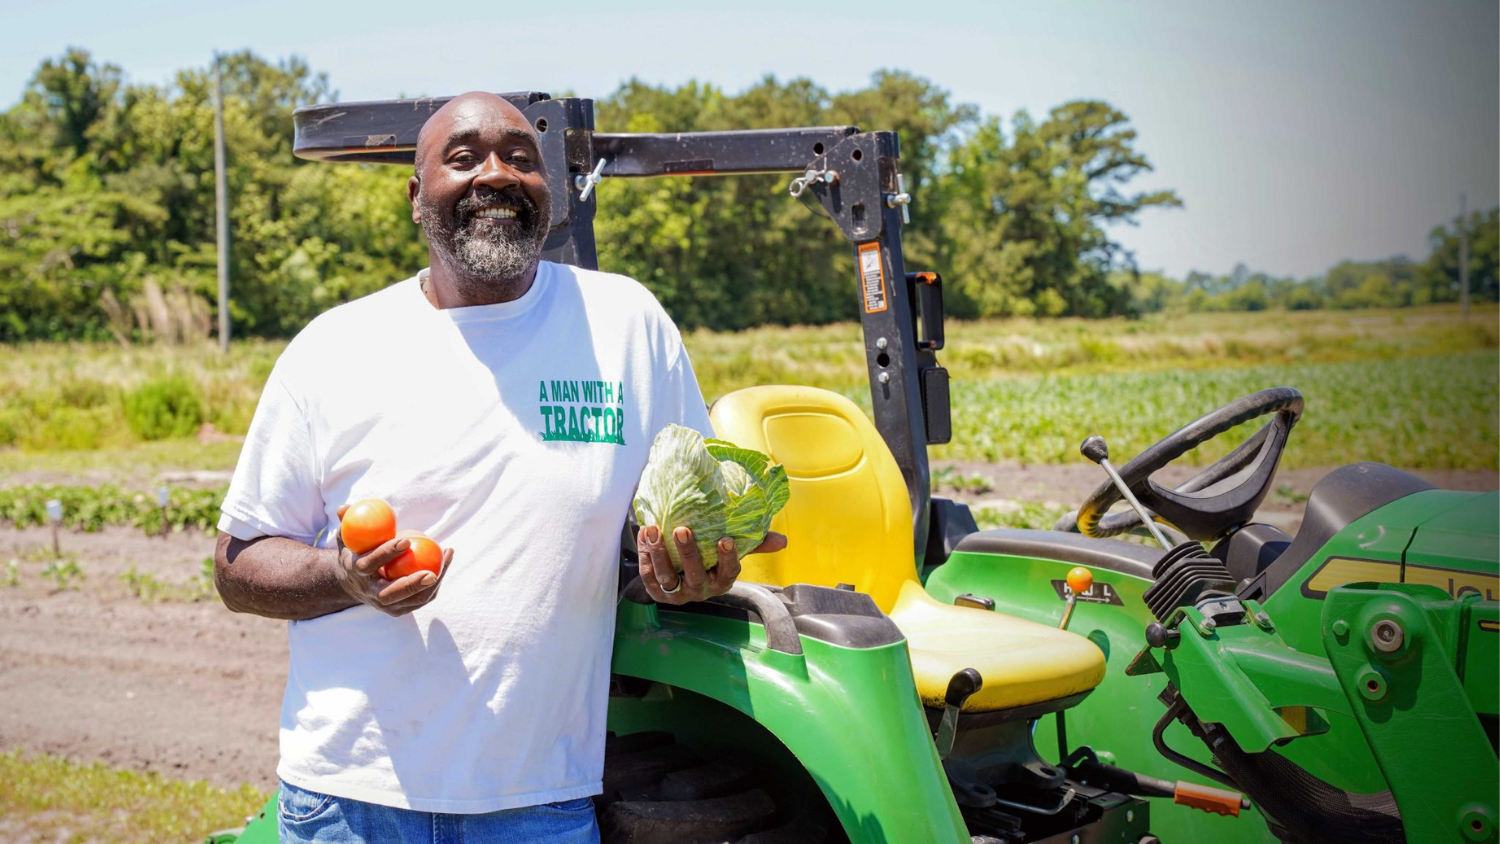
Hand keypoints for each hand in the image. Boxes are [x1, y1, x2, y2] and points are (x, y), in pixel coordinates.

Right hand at [334, 506, 452, 616]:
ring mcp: (386, 605)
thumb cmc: (355, 553)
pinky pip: (422, 598)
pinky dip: (437, 583)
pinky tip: (447, 560)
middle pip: (390, 594)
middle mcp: (370, 593)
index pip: (370, 565)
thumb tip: (345, 507)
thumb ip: (347, 523)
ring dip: (432, 584)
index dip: (386, 554)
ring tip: (447, 558)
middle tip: (431, 572)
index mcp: (357, 573)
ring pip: (412, 600)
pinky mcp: (400, 609)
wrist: (353, 584)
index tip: (406, 541)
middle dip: (411, 585)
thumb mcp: (347, 538)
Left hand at [635, 525, 786, 604]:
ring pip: (667, 577)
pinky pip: (648, 576)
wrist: (678, 574)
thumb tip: (782, 541)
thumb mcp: (730, 552)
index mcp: (721, 581)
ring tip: (654, 529)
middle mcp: (700, 591)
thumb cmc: (710, 559)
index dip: (728, 558)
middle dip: (688, 553)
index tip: (726, 539)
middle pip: (695, 575)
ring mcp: (677, 594)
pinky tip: (644, 536)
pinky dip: (645, 557)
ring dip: (659, 554)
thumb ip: (752, 544)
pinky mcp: (656, 592)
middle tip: (682, 529)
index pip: (729, 573)